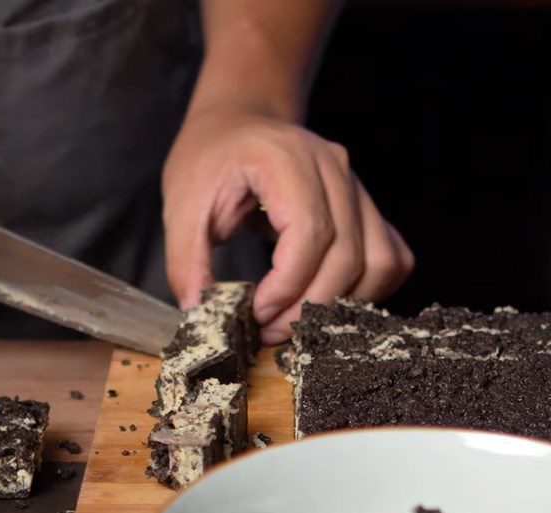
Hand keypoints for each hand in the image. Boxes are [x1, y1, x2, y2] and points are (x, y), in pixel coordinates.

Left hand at [163, 106, 413, 343]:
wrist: (240, 123)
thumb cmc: (211, 158)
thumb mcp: (181, 204)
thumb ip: (186, 260)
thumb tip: (199, 313)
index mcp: (287, 158)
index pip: (310, 234)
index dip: (287, 286)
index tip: (255, 314)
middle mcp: (335, 169)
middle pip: (347, 255)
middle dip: (306, 307)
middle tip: (267, 330)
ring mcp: (357, 187)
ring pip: (378, 263)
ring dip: (338, 306)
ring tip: (291, 321)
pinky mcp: (365, 208)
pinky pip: (390, 259)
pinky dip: (365, 292)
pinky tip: (325, 302)